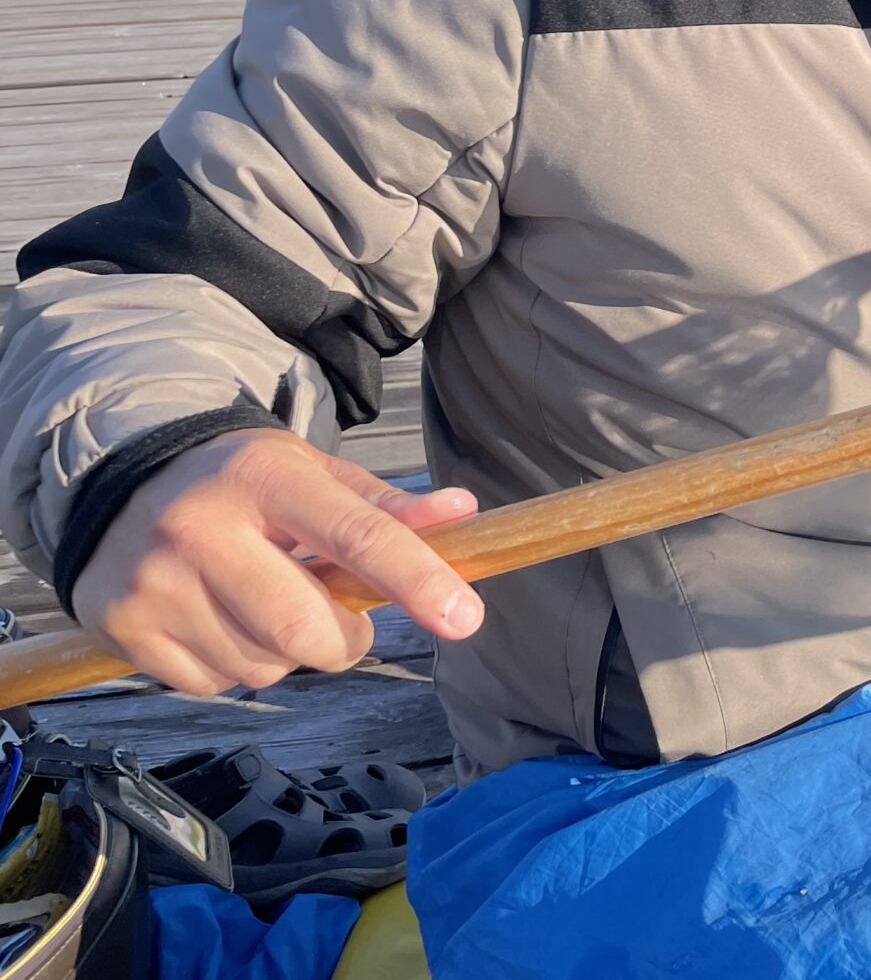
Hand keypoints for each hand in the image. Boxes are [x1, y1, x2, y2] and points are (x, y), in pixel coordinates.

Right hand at [69, 430, 483, 696]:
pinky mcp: (123, 629)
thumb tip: (463, 513)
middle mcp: (201, 530)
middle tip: (345, 625)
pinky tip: (224, 623)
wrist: (120, 483)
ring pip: (261, 666)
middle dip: (345, 641)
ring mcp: (154, 584)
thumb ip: (384, 503)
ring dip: (288, 655)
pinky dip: (237, 667)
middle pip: (303, 628)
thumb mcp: (310, 472)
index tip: (464, 617)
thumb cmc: (239, 481)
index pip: (356, 535)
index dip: (416, 580)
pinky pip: (213, 684)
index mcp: (263, 478)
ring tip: (269, 608)